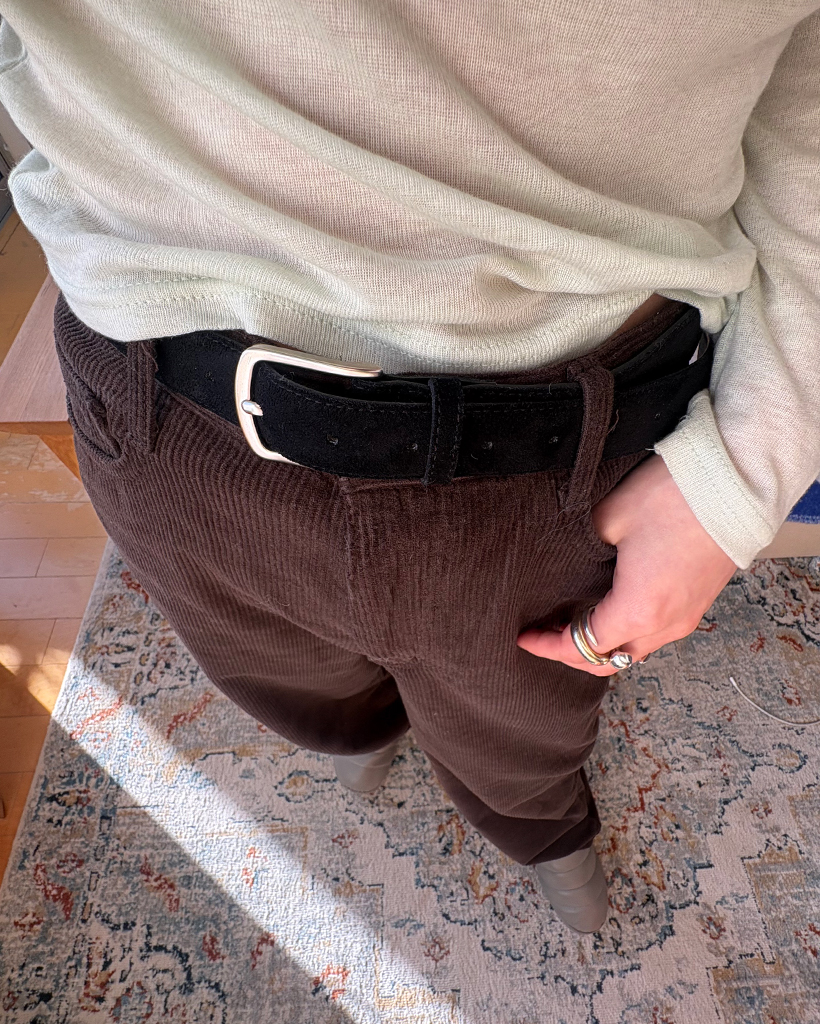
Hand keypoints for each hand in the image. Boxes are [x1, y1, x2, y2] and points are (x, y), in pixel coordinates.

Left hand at [516, 454, 737, 674]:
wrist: (735, 482)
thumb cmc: (672, 497)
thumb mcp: (607, 519)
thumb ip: (579, 551)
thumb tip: (566, 561)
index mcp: (638, 611)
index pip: (583, 648)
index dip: (548, 646)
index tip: (524, 636)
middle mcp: (664, 625)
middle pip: (610, 660)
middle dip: (572, 653)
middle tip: (545, 632)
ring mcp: (686, 617)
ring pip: (635, 649)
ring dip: (602, 643)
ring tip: (571, 619)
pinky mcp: (698, 603)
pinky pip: (656, 632)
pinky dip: (627, 631)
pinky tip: (608, 608)